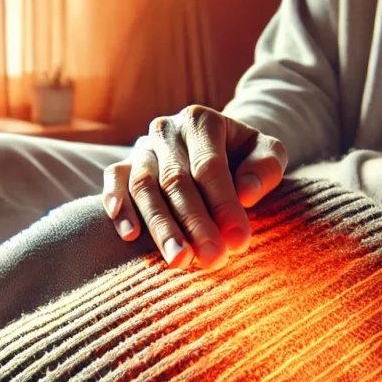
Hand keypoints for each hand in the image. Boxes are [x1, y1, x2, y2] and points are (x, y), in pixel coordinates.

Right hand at [103, 106, 287, 268]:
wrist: (215, 147)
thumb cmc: (243, 157)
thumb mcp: (266, 153)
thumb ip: (265, 167)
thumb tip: (247, 193)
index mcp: (201, 122)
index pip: (209, 166)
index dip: (223, 204)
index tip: (238, 241)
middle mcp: (166, 131)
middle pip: (176, 180)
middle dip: (195, 223)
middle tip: (212, 259)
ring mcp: (141, 148)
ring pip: (144, 186)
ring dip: (160, 226)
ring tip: (178, 259)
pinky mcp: (122, 166)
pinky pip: (115, 182)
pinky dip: (119, 207)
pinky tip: (130, 235)